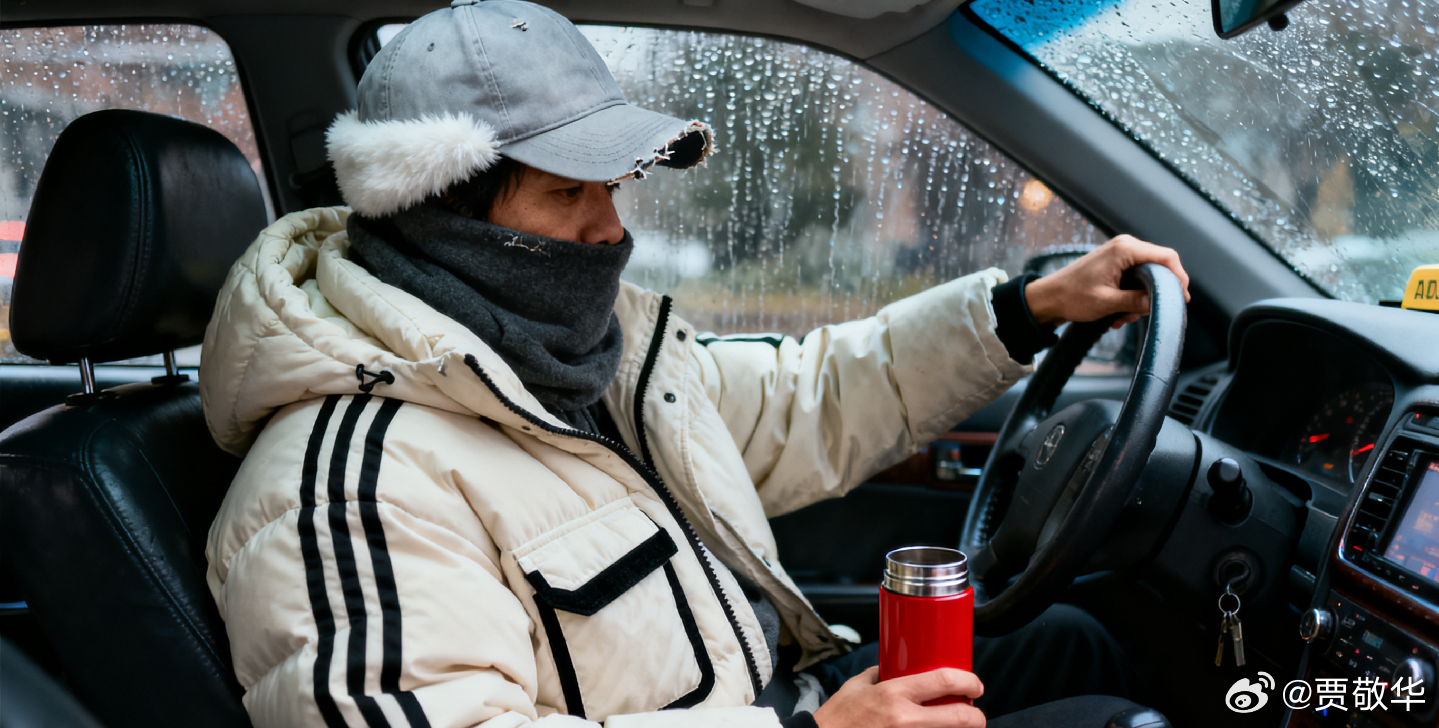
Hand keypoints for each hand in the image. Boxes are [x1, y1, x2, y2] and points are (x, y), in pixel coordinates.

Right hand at [811, 667, 985, 727]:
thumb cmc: (837, 718)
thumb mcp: (857, 686)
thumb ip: (880, 674)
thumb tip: (899, 664)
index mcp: (892, 693)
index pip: (944, 681)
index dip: (969, 682)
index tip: (975, 685)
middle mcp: (904, 719)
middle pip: (959, 717)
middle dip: (977, 717)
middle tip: (975, 714)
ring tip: (956, 725)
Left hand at [1024, 235, 1190, 329]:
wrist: (1049, 298)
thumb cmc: (1072, 297)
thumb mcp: (1107, 302)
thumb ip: (1136, 300)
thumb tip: (1159, 302)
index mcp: (1125, 249)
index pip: (1167, 257)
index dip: (1179, 277)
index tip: (1181, 298)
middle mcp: (1125, 246)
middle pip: (1160, 267)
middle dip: (1154, 294)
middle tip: (1143, 312)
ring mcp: (1120, 255)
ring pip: (1147, 278)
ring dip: (1139, 300)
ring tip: (1123, 316)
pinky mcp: (1116, 265)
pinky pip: (1135, 281)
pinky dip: (1131, 298)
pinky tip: (1117, 313)